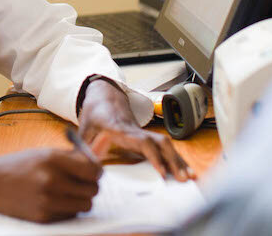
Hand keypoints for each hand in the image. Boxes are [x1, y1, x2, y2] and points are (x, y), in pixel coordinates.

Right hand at [0, 148, 100, 222]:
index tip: (94, 172)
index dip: (97, 171)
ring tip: (67, 192)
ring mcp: (47, 202)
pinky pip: (70, 215)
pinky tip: (54, 201)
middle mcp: (52, 181)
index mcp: (53, 160)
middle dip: (90, 186)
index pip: (93, 170)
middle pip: (92, 190)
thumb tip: (99, 161)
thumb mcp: (44, 153)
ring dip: (80, 199)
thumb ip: (72, 157)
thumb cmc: (19, 165)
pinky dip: (68, 209)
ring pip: (85, 205)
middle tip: (82, 182)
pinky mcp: (43, 218)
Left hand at [78, 79, 192, 180]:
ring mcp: (142, 132)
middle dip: (173, 161)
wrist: (104, 93)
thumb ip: (82, 147)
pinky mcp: (145, 136)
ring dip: (177, 160)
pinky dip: (174, 158)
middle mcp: (135, 130)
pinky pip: (162, 147)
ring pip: (165, 144)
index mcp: (121, 129)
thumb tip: (82, 164)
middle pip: (160, 143)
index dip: (154, 156)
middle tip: (183, 178)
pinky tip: (183, 169)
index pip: (142, 142)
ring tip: (189, 177)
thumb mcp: (84, 128)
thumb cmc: (94, 112)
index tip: (162, 172)